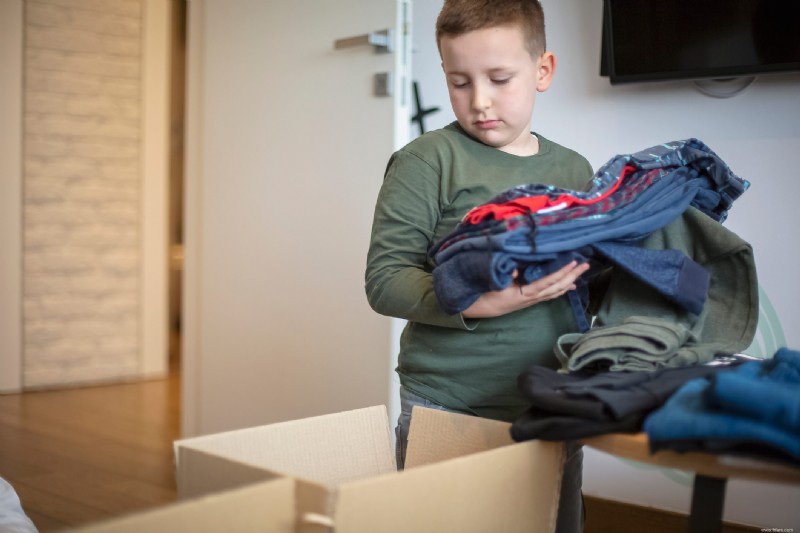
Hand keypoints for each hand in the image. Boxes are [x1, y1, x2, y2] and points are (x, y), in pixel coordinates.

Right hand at [461, 261, 590, 317]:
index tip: (572, 262)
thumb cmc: (490, 293)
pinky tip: (569, 285)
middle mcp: (533, 297)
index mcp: (526, 292)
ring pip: (556, 291)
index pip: (548, 281)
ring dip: (569, 281)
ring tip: (580, 273)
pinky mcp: (533, 299)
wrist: (485, 308)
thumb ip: (507, 274)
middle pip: (557, 287)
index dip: (561, 272)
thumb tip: (518, 268)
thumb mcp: (497, 283)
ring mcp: (534, 299)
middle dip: (572, 276)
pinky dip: (562, 288)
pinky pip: (551, 294)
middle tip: (585, 265)